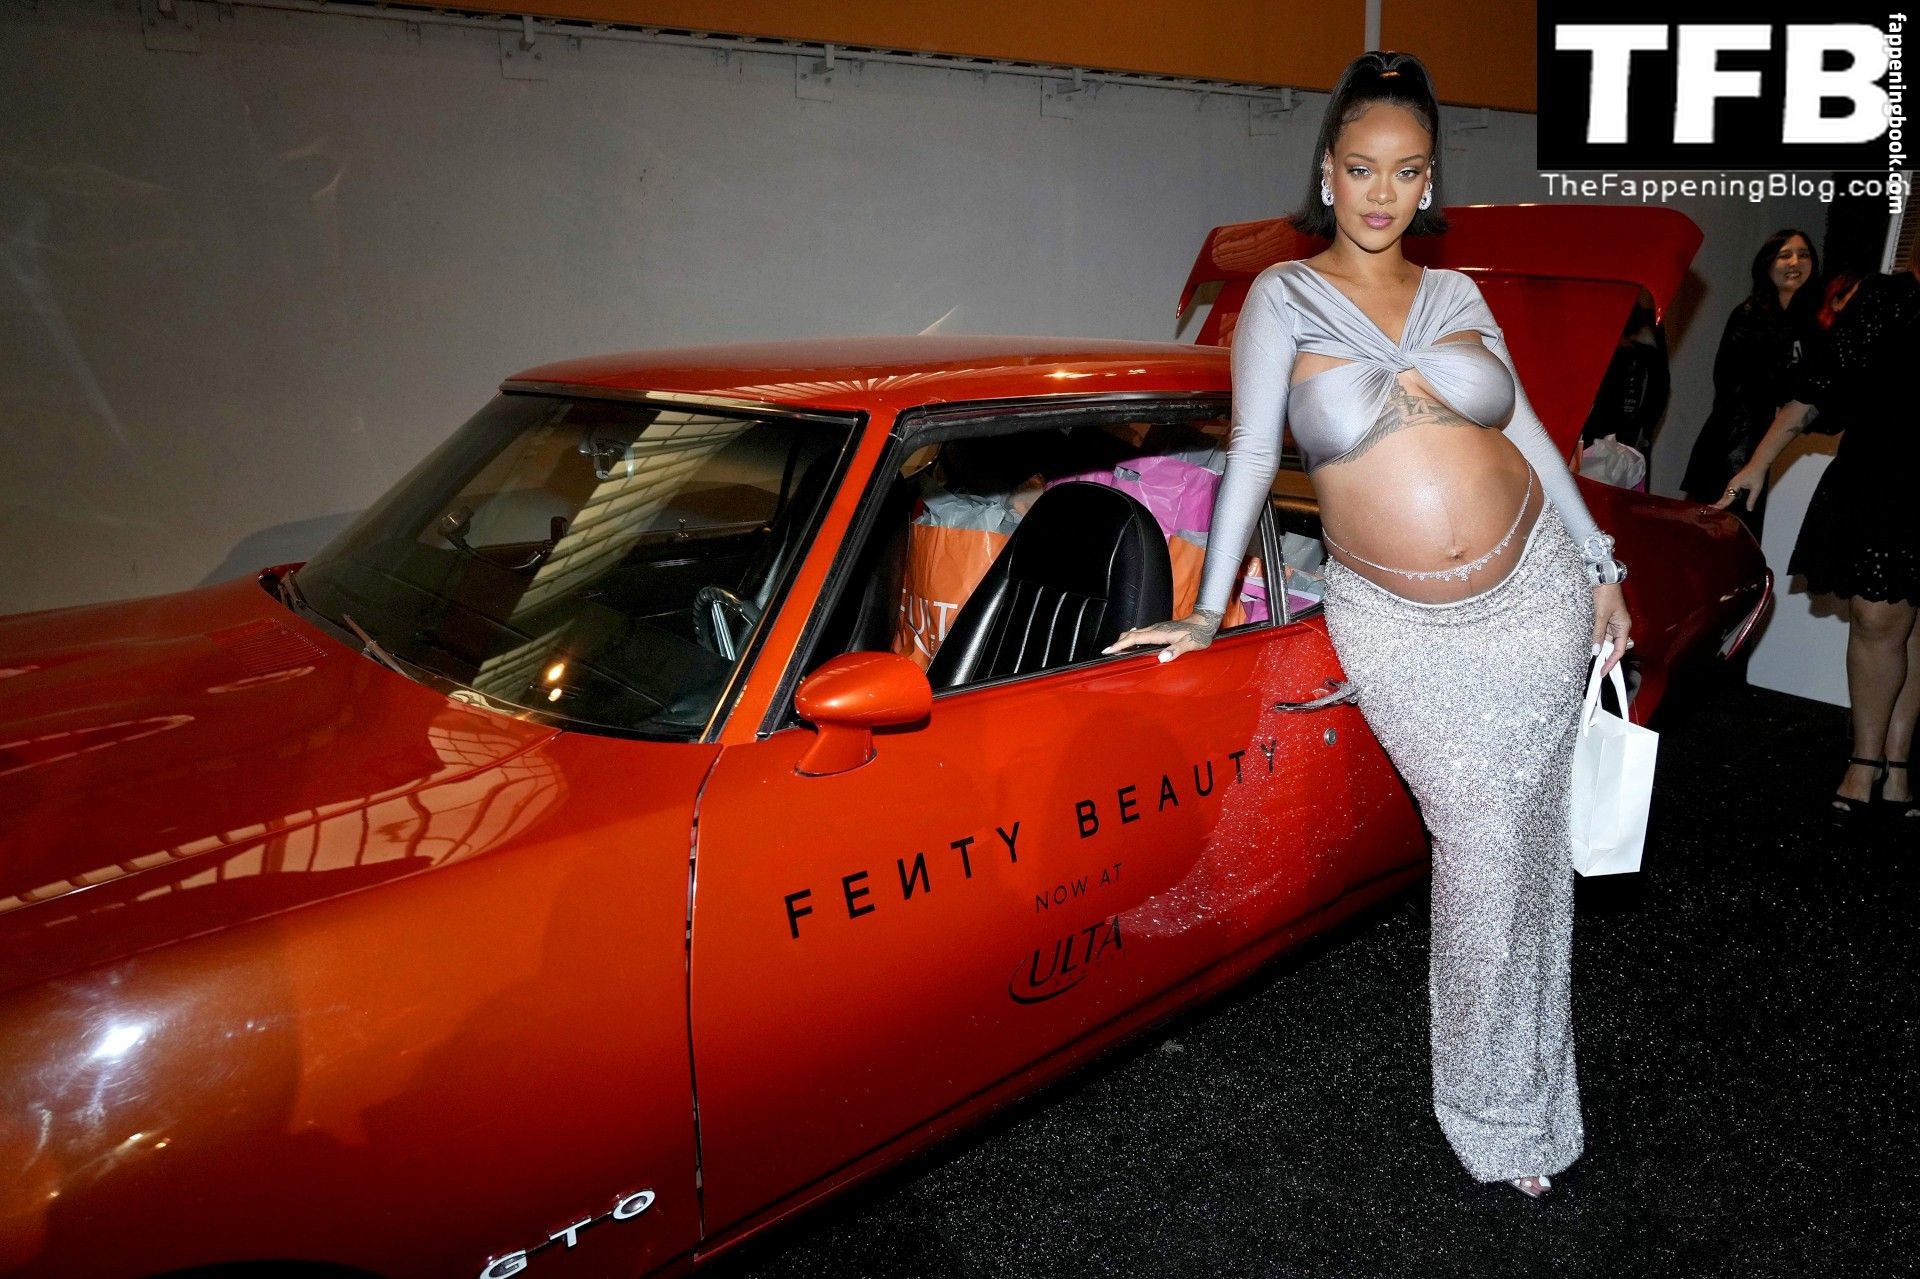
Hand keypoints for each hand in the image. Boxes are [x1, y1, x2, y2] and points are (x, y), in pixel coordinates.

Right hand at [1103, 609, 1222, 663]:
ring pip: (1135, 633)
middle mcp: (1156, 629)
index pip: (1134, 638)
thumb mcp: (1190, 644)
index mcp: (1159, 633)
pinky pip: (1141, 633)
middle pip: (1131, 634)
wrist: (1205, 621)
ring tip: (1116, 650)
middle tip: (1108, 652)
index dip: (1120, 644)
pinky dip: (1132, 638)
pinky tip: (1132, 642)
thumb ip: (1176, 650)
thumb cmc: (1199, 634)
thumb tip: (1161, 658)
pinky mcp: (1160, 629)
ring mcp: (1157, 628)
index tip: (1108, 650)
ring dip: (1124, 640)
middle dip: (1118, 643)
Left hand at [1591, 583, 1630, 676]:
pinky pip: (1601, 633)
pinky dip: (1596, 639)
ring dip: (1599, 648)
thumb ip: (1598, 633)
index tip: (1603, 671)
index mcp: (1624, 626)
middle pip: (1613, 647)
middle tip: (1596, 669)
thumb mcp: (1600, 615)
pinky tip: (1590, 645)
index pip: (1619, 650)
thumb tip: (1595, 650)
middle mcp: (1620, 626)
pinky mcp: (1605, 619)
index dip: (1612, 662)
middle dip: (1605, 657)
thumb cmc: (1606, 594)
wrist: (1603, 578)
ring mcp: (1612, 623)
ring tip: (1590, 659)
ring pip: (1606, 640)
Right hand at [1711, 465, 1766, 510]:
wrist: (1757, 464)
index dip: (1722, 504)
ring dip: (1721, 500)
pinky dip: (1725, 497)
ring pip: (1725, 493)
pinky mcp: (1733, 482)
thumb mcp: (1756, 488)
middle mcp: (1731, 484)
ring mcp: (1732, 482)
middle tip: (1713, 510)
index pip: (1728, 497)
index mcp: (1735, 485)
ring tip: (1716, 507)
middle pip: (1724, 496)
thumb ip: (1752, 499)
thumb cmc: (1757, 475)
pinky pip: (1727, 491)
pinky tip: (1724, 500)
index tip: (1716, 509)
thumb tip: (1749, 509)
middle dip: (1719, 503)